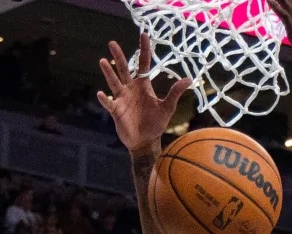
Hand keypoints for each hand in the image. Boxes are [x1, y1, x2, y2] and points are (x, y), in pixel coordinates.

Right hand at [96, 33, 192, 154]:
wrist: (146, 141)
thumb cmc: (156, 123)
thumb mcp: (168, 107)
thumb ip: (175, 93)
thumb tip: (189, 79)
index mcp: (143, 86)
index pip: (143, 64)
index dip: (144, 50)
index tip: (144, 35)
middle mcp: (131, 89)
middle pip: (124, 69)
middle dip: (119, 57)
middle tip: (112, 43)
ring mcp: (122, 99)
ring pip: (114, 82)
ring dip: (109, 73)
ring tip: (103, 61)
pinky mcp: (116, 111)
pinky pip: (109, 103)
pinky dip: (105, 99)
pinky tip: (102, 94)